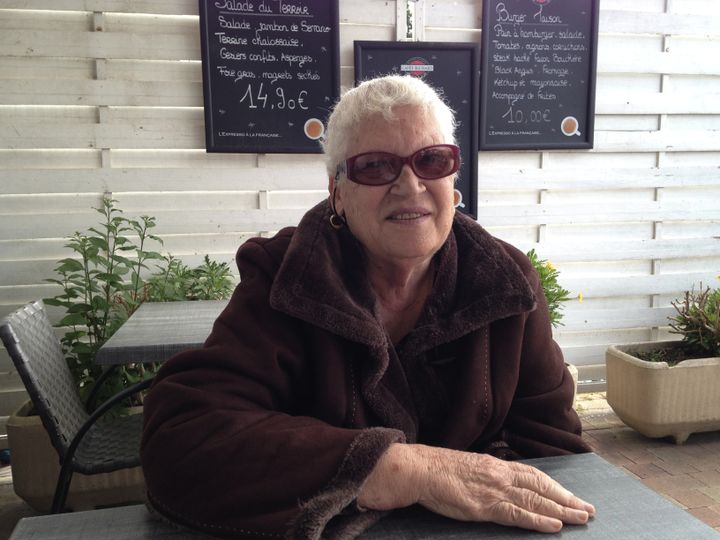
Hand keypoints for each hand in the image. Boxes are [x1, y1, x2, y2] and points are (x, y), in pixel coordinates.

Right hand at [358, 443, 594, 532]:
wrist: (421, 469)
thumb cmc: (440, 469)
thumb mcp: (470, 467)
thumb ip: (489, 475)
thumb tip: (502, 483)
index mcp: (497, 466)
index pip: (534, 476)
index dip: (556, 488)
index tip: (572, 497)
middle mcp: (501, 475)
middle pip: (542, 488)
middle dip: (567, 500)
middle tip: (589, 510)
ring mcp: (494, 490)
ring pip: (535, 501)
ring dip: (561, 511)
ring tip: (581, 518)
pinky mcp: (485, 506)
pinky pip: (517, 515)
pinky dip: (538, 521)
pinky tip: (553, 526)